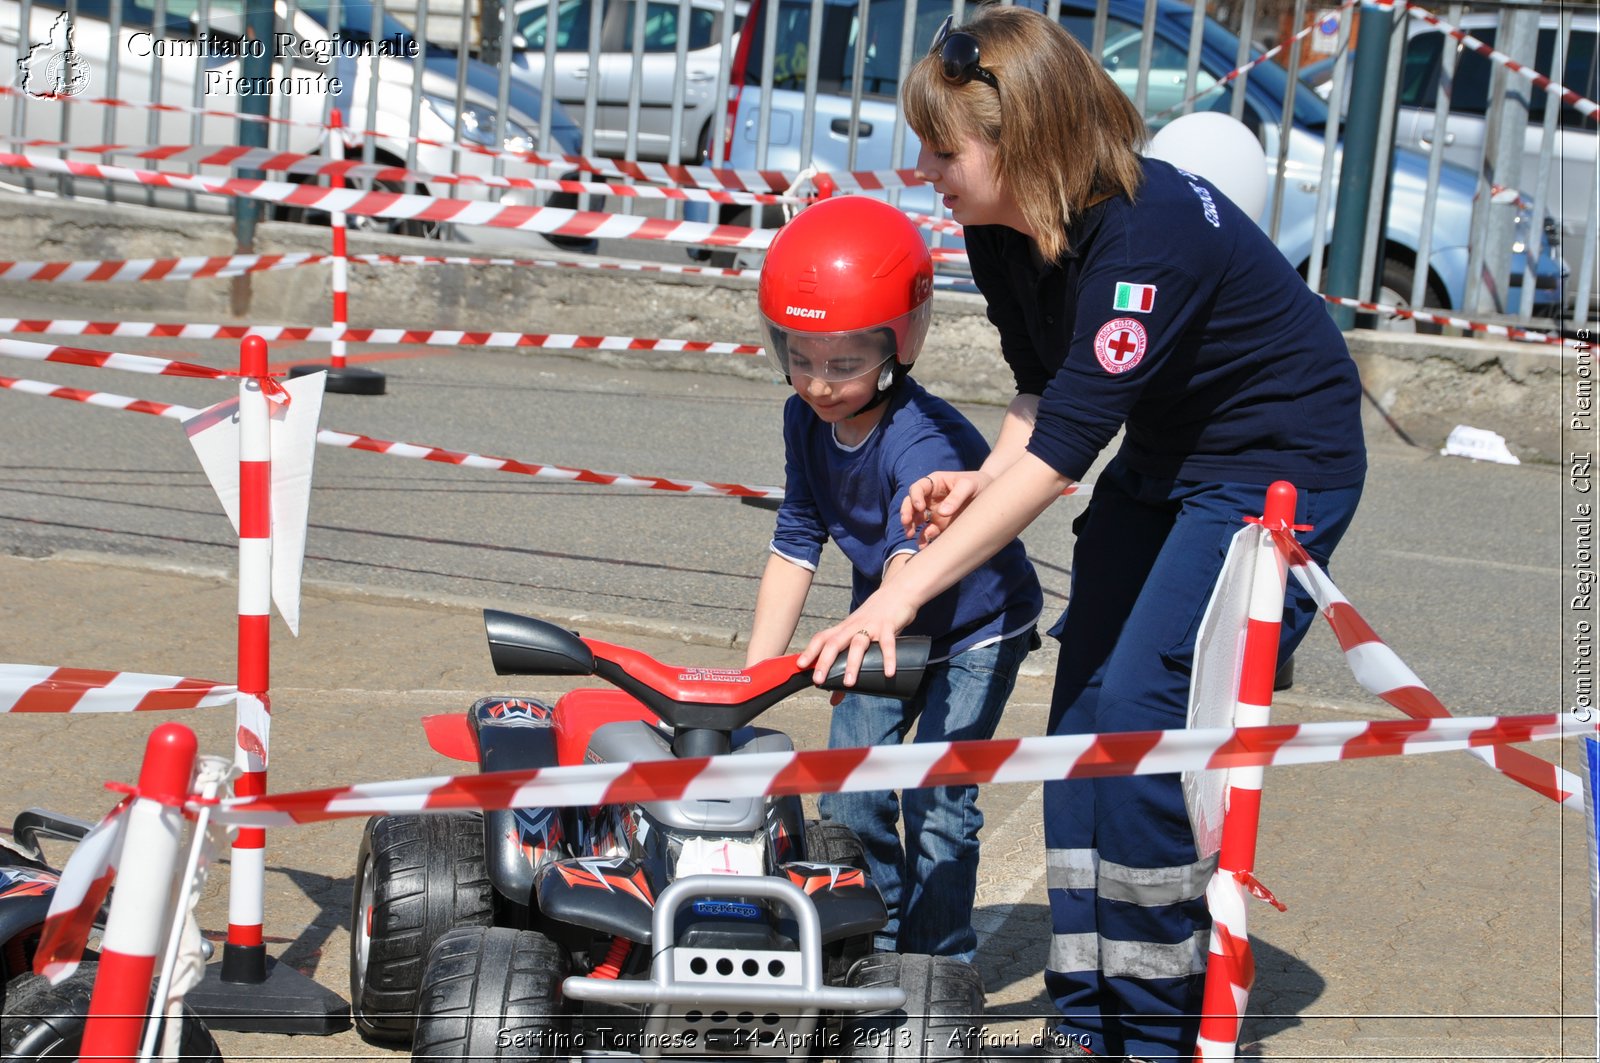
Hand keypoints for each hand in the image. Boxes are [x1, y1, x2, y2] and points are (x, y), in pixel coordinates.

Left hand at [797, 592, 918, 686]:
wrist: (896, 593)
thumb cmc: (873, 619)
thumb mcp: (859, 638)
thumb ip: (847, 667)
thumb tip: (834, 699)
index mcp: (843, 629)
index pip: (822, 638)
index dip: (809, 651)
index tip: (799, 665)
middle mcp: (853, 626)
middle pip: (834, 642)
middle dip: (824, 661)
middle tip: (818, 680)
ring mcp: (870, 626)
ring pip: (858, 644)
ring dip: (852, 664)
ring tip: (849, 683)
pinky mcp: (888, 626)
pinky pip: (888, 644)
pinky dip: (888, 659)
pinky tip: (888, 673)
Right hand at [901, 470, 991, 546]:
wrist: (991, 496)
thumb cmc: (978, 483)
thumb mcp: (969, 485)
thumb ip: (957, 496)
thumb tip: (942, 512)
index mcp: (935, 483)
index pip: (918, 488)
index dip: (915, 497)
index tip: (920, 507)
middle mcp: (930, 498)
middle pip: (912, 504)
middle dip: (907, 512)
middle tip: (906, 522)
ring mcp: (934, 512)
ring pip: (916, 519)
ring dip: (911, 527)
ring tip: (910, 535)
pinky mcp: (940, 525)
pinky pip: (928, 532)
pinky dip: (924, 539)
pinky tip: (923, 545)